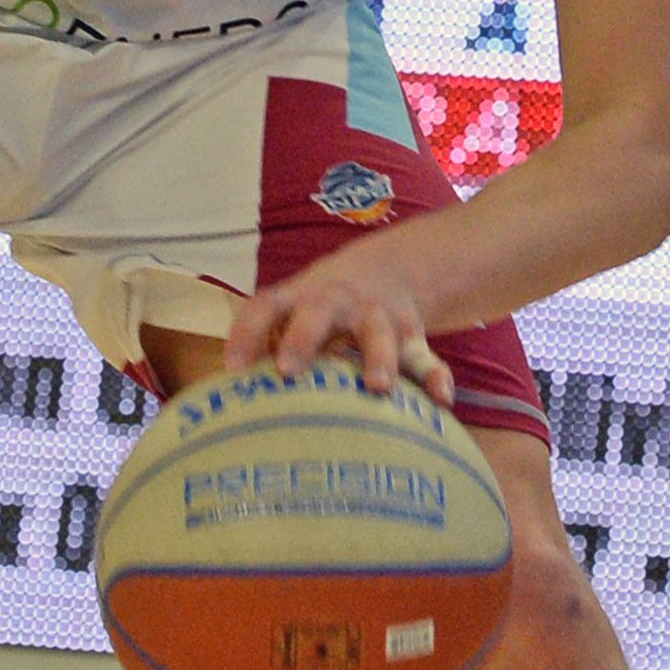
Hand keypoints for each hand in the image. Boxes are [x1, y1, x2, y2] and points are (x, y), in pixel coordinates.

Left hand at [220, 231, 462, 408]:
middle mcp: (335, 301)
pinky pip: (425, 355)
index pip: (264, 308)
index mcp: (299, 297)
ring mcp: (376, 314)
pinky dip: (435, 376)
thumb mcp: (293, 311)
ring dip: (377, 357)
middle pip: (318, 312)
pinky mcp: (411, 333)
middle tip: (287, 371)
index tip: (232, 371)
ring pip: (378, 332)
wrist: (391, 267)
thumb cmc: (323, 308)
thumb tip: (229, 402)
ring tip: (377, 389)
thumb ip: (267, 347)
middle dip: (303, 339)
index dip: (244, 335)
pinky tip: (440, 400)